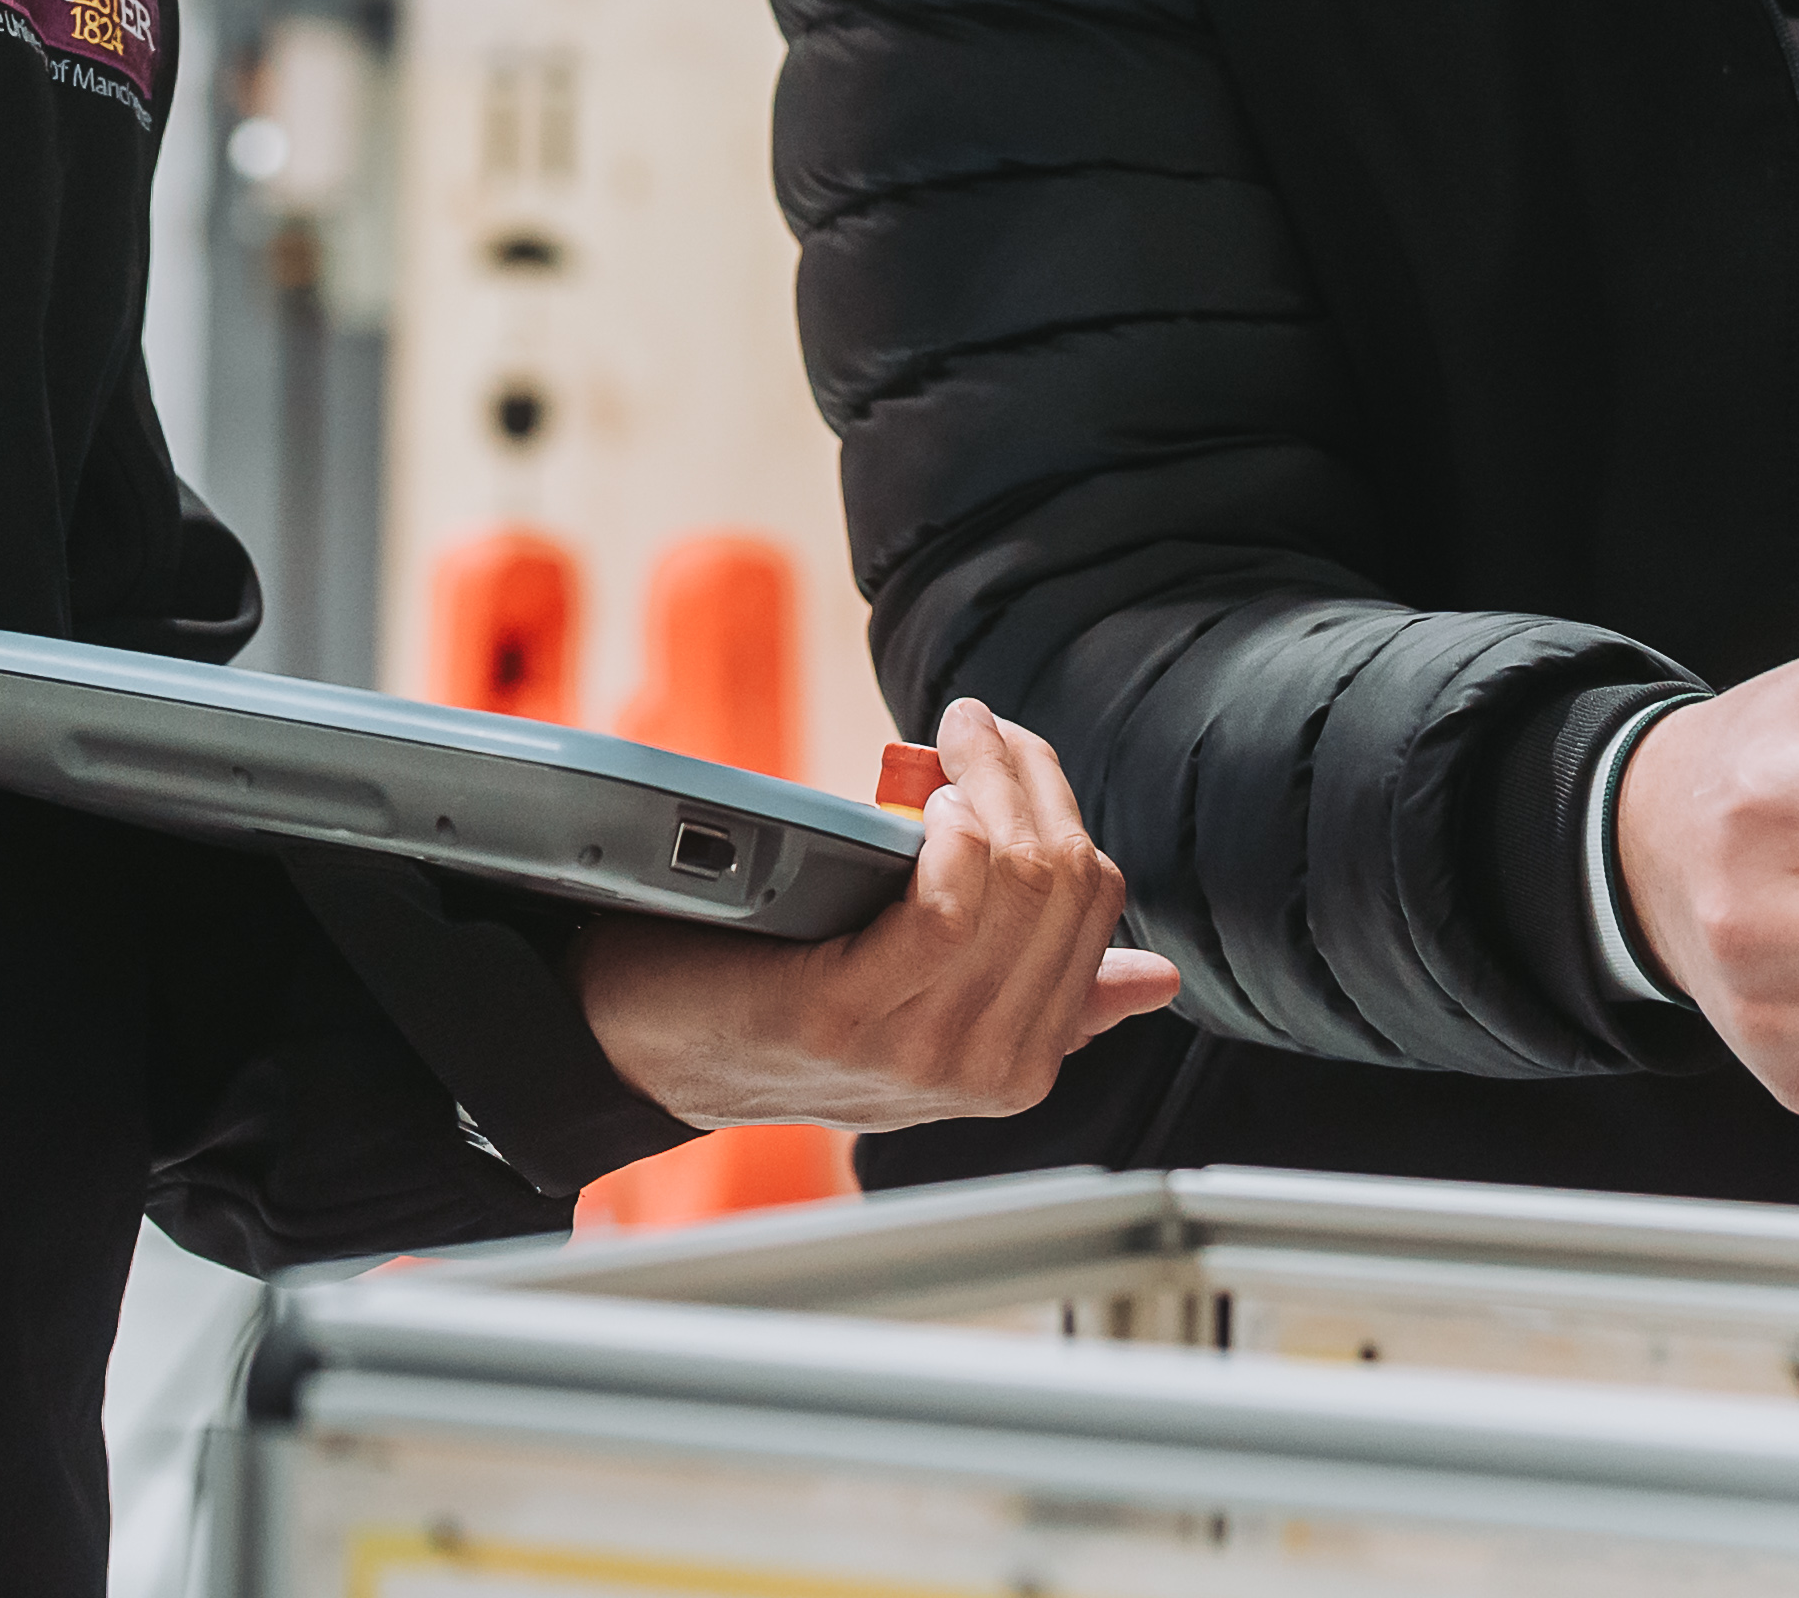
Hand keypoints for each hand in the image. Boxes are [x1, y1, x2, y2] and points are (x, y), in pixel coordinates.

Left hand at [574, 698, 1179, 1131]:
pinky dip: (953, 839)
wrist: (643, 1043)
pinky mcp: (842, 1016)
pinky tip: (936, 806)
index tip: (1010, 751)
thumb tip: (1156, 976)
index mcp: (1020, 1066)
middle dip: (1029, 777)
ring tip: (952, 743)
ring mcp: (915, 1053)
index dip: (1060, 805)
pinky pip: (944, 910)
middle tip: (974, 726)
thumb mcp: (927, 1004)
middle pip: (1063, 884)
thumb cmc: (783, 1002)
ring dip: (990, 782)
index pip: (1096, 905)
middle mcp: (982, 1072)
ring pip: (1014, 884)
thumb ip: (1039, 993)